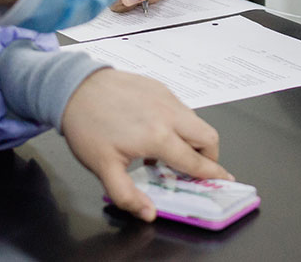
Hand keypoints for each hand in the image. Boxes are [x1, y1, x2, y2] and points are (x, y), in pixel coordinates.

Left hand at [59, 68, 231, 220]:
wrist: (75, 87)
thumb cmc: (87, 126)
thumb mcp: (102, 167)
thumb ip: (127, 194)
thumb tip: (148, 213)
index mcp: (158, 137)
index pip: (195, 161)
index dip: (212, 173)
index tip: (225, 179)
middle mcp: (169, 115)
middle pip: (208, 137)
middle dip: (209, 156)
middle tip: (196, 168)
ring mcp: (167, 97)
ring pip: (196, 121)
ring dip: (193, 139)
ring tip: (168, 151)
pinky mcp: (160, 87)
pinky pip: (181, 108)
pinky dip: (180, 123)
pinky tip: (156, 131)